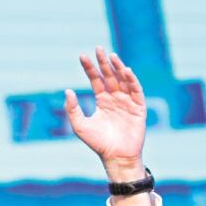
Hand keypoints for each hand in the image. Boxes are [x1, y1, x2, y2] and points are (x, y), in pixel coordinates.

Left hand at [65, 47, 146, 179]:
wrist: (116, 157)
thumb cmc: (98, 143)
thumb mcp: (80, 126)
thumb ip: (73, 109)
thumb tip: (67, 90)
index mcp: (102, 101)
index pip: (96, 80)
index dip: (90, 68)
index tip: (83, 56)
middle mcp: (115, 98)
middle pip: (109, 76)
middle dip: (104, 62)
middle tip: (98, 48)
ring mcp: (127, 102)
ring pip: (123, 80)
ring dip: (118, 67)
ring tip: (112, 56)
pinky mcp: (138, 107)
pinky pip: (136, 90)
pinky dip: (131, 80)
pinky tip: (126, 71)